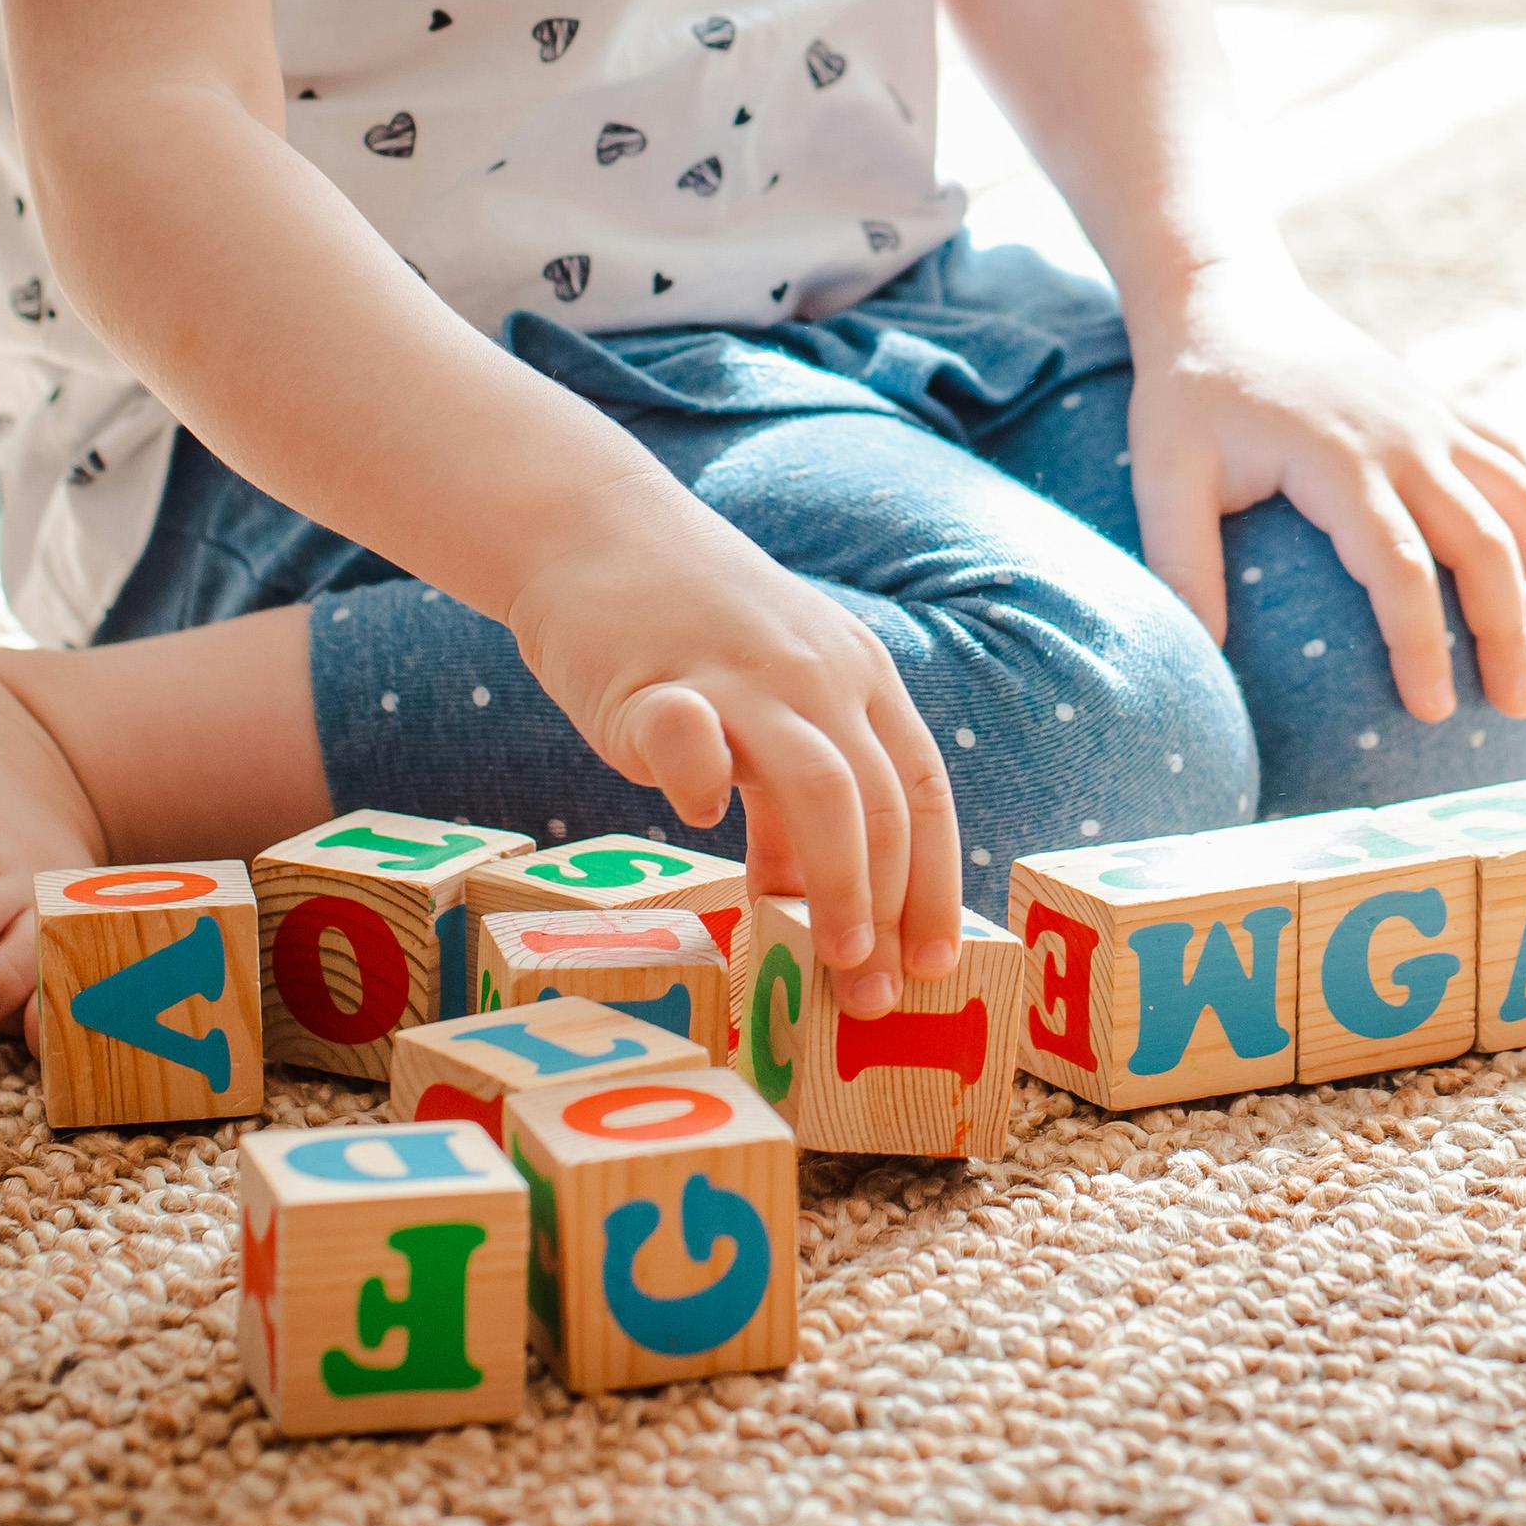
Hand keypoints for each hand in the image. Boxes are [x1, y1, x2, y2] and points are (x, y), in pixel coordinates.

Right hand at [505, 476, 962, 1015]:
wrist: (592, 531)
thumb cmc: (685, 631)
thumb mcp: (768, 703)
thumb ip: (793, 798)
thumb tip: (816, 910)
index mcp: (858, 676)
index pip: (922, 793)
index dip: (934, 884)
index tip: (934, 964)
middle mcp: (818, 673)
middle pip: (883, 805)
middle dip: (888, 911)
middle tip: (872, 995)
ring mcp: (742, 673)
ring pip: (825, 787)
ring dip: (839, 883)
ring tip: (830, 957)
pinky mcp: (656, 680)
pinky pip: (691, 740)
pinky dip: (704, 788)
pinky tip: (699, 819)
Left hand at [1127, 257, 1525, 721]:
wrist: (1224, 297)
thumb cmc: (1186, 395)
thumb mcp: (1162, 475)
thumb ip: (1180, 563)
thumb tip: (1199, 663)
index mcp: (1340, 456)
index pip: (1401, 566)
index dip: (1422, 642)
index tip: (1431, 710)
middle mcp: (1406, 434)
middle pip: (1487, 543)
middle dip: (1508, 631)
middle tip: (1513, 710)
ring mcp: (1435, 415)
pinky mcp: (1444, 406)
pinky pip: (1517, 462)